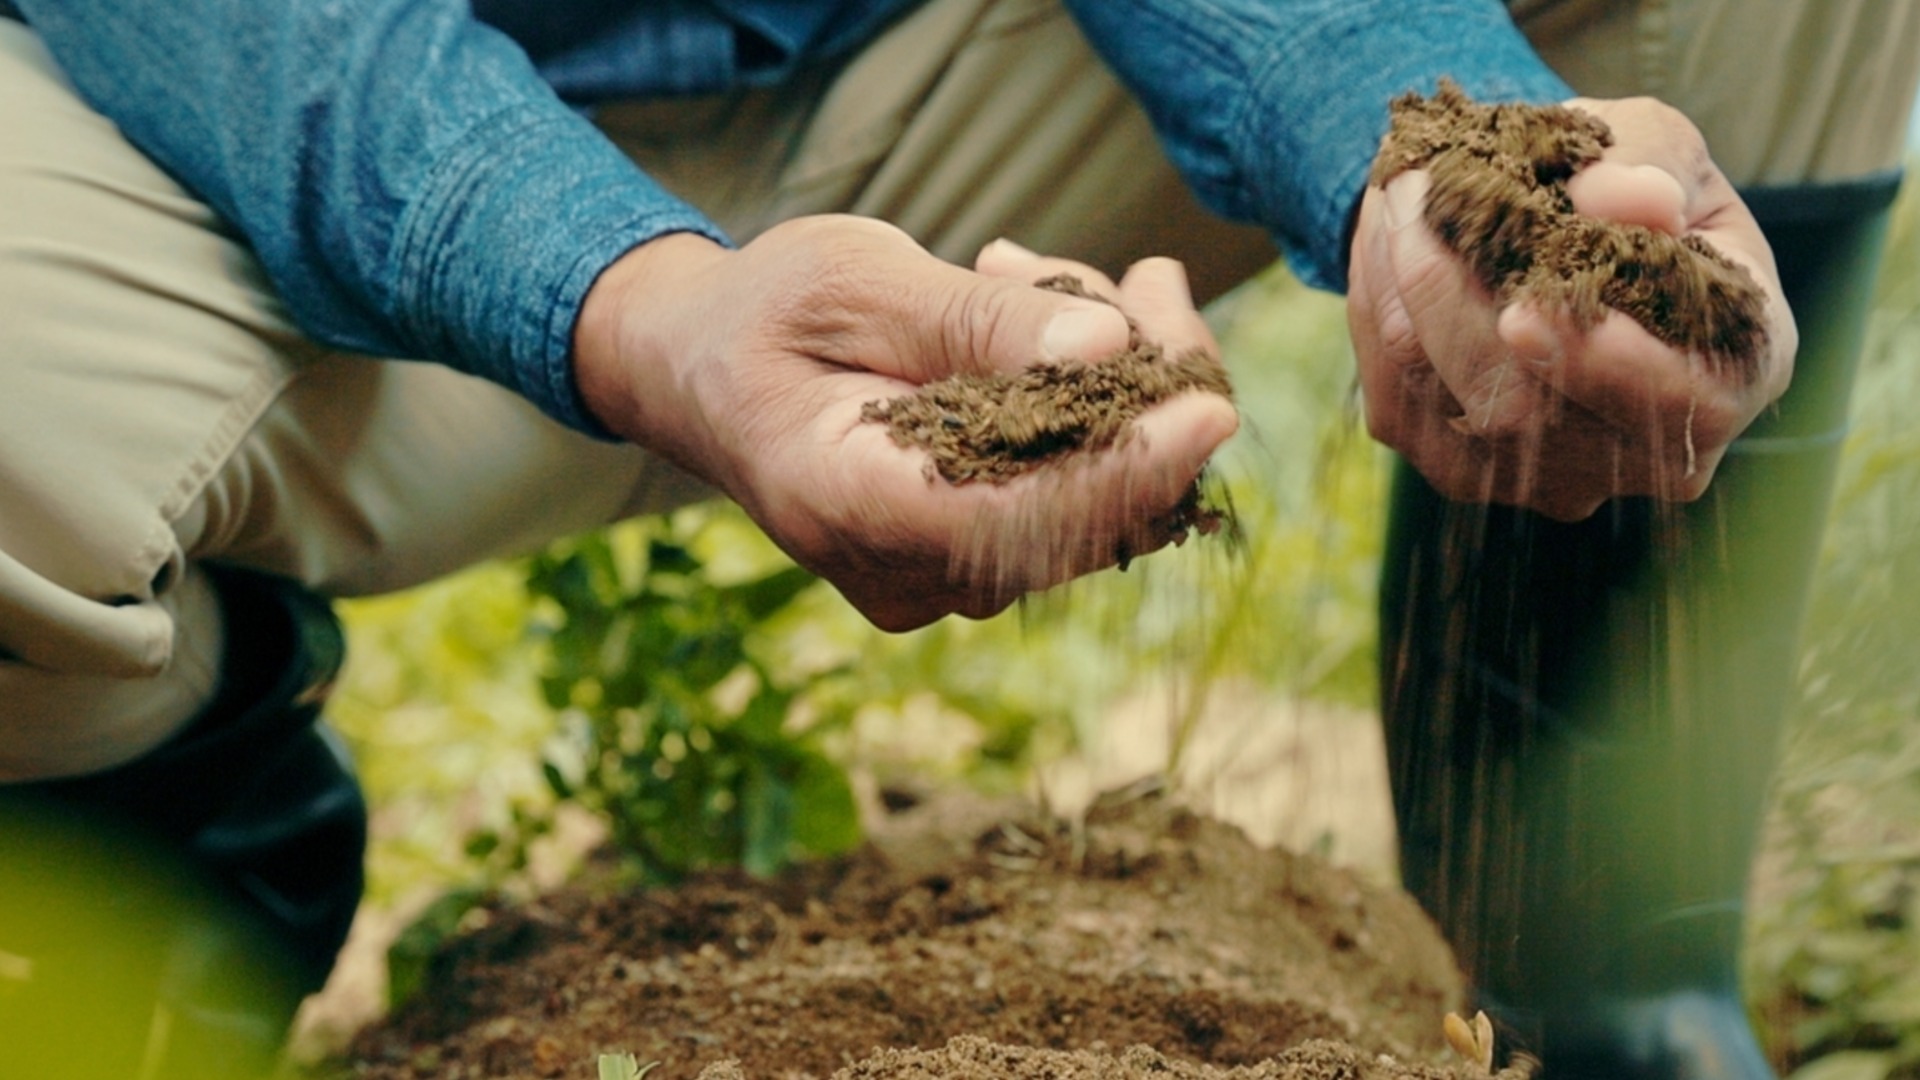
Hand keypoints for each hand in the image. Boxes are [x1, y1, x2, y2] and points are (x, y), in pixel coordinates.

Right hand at [574, 215, 1236, 629]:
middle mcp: (898, 571)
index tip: (1211, 407)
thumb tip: (1106, 349)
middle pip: (1076, 518)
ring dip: (1120, 389)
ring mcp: (935, 579)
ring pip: (1091, 508)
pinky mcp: (969, 560)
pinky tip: (1055, 322)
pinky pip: (1071, 500)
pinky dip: (1093, 411)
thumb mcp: (852, 280)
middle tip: (1150, 277)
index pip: (1012, 521)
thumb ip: (971, 321)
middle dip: (1146, 396)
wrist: (700, 367)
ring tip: (1055, 278)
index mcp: (844, 504)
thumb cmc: (764, 312)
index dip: (1123, 472)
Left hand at [1346, 95, 1795, 520]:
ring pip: (1447, 401)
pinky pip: (1400, 401)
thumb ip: (1648, 163)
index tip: (1525, 314)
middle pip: (1530, 409)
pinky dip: (1379, 307)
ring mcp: (1550, 478)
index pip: (1690, 404)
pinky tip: (1388, 240)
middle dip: (1452, 289)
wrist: (1553, 224)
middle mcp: (1648, 452)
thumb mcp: (1657, 142)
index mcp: (1736, 369)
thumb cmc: (1628, 180)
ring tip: (1400, 191)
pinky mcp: (1462, 472)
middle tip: (1414, 186)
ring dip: (1401, 286)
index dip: (1608, 368)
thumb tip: (1631, 202)